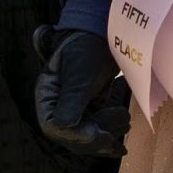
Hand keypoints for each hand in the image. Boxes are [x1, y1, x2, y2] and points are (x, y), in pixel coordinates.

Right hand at [32, 25, 130, 156]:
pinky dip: (109, 132)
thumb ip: (72, 98)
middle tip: (112, 139)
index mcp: (47, 94)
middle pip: (69, 135)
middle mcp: (56, 105)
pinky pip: (96, 129)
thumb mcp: (81, 72)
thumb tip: (61, 127)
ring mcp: (73, 108)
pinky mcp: (89, 108)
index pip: (53, 125)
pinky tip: (123, 131)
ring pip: (85, 136)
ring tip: (125, 122)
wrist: (108, 31)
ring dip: (104, 138)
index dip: (73, 135)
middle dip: (92, 140)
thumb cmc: (90, 47)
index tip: (95, 134)